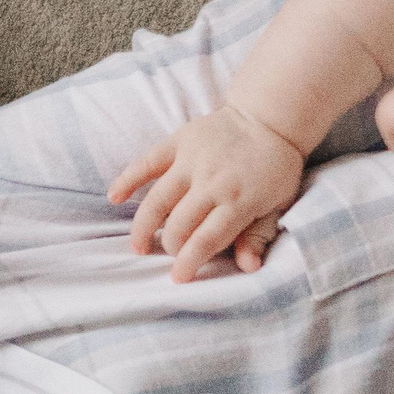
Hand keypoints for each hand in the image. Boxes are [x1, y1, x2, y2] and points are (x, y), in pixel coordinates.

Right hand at [107, 106, 302, 280]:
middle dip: (171, 246)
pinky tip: (114, 197)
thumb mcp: (278, 204)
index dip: (189, 262)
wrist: (270, 116)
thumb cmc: (276, 167)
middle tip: (171, 253)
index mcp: (239, 200)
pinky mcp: (179, 142)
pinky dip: (128, 179)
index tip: (178, 277)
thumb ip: (259, 235)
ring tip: (137, 246)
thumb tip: (248, 267)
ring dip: (144, 226)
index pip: (206, 240)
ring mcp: (192, 161)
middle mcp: (212, 182)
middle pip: (179, 224)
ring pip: (158, 200)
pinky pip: (147, 162)